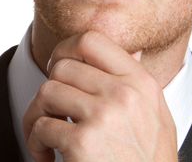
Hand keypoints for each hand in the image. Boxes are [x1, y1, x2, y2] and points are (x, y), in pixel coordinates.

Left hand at [23, 32, 177, 161]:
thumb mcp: (156, 119)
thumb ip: (138, 85)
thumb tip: (132, 50)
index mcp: (141, 84)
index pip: (91, 40)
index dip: (65, 49)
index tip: (58, 69)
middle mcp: (124, 95)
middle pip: (62, 67)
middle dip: (49, 90)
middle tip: (50, 112)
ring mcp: (104, 117)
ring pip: (46, 92)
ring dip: (37, 117)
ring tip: (46, 138)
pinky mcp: (82, 143)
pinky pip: (40, 126)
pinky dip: (35, 144)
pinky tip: (47, 159)